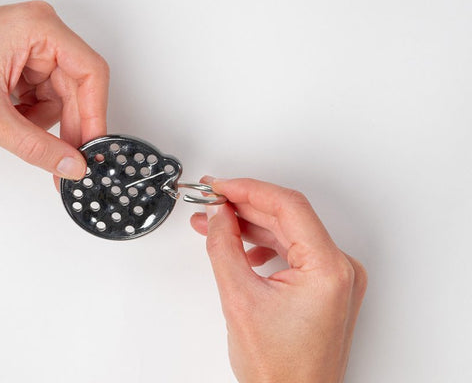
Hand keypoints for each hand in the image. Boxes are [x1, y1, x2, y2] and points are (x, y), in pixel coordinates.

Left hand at [0, 1, 108, 180]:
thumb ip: (36, 146)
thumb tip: (71, 165)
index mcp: (39, 29)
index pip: (91, 74)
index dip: (95, 115)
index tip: (93, 148)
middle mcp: (40, 33)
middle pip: (74, 90)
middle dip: (62, 129)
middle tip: (60, 163)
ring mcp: (31, 46)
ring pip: (56, 99)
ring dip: (34, 126)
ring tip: (3, 136)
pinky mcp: (20, 60)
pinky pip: (39, 98)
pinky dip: (23, 118)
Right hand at [190, 177, 366, 382]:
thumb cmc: (278, 371)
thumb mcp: (239, 299)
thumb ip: (224, 247)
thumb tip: (217, 214)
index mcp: (329, 269)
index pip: (288, 206)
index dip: (248, 189)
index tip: (219, 186)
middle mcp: (341, 269)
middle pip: (288, 217)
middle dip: (244, 207)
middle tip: (210, 200)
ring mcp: (336, 279)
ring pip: (288, 234)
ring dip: (250, 226)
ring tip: (214, 223)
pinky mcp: (326, 287)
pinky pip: (294, 252)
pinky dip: (264, 246)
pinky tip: (239, 247)